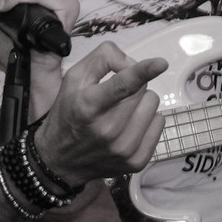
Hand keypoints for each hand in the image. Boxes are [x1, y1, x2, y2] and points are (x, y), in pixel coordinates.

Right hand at [34, 41, 167, 184]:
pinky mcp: (136, 162)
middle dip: (132, 88)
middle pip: (141, 90)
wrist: (60, 160)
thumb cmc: (68, 114)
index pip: (122, 85)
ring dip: (140, 104)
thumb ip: (102, 59)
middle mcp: (107, 130)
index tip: (161, 63)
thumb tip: (131, 63)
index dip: (143, 71)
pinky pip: (159, 124)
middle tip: (113, 98)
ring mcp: (123, 149)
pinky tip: (128, 128)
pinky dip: (146, 121)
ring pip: (153, 106)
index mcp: (88, 106)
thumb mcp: (74, 78)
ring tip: (120, 113)